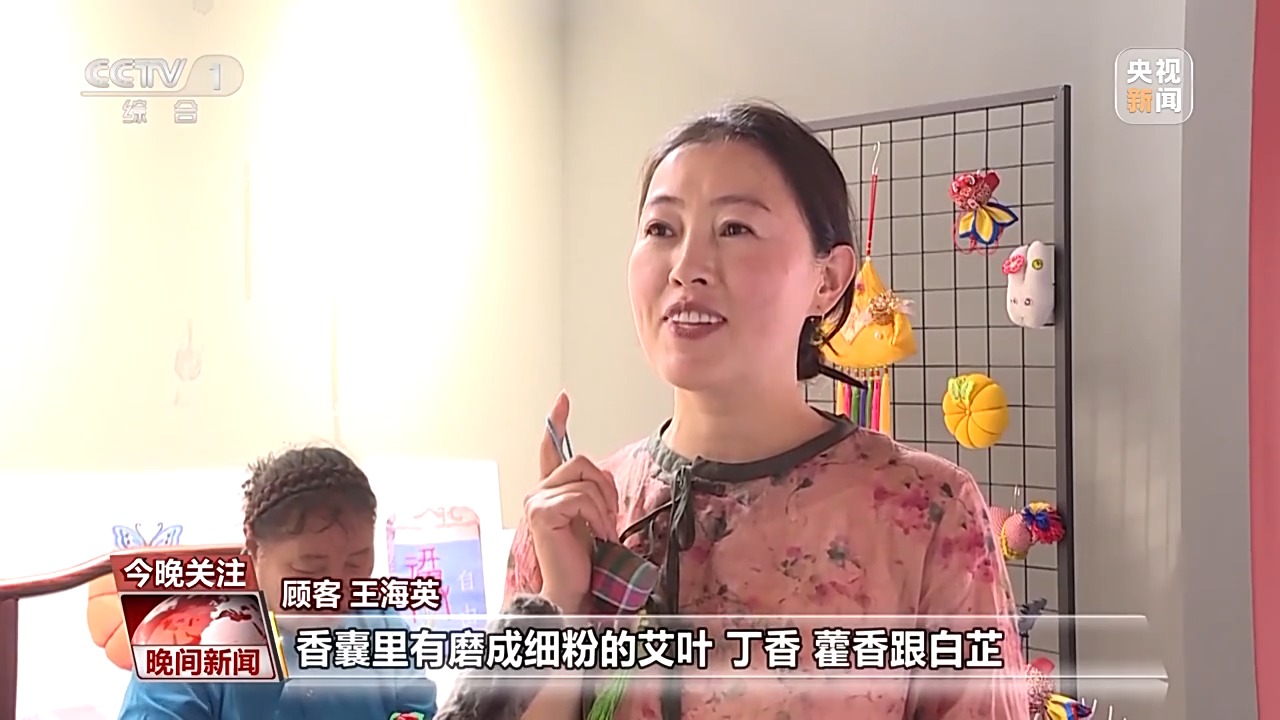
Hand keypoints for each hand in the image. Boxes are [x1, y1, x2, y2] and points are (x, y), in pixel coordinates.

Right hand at [523, 392, 618, 613]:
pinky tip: (598, 536)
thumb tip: (602, 477)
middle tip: (609, 516)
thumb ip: (591, 493)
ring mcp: (537, 501)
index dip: (556, 421)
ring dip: (604, 506)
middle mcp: (538, 492)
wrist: (575, 589)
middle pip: (581, 460)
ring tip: (603, 530)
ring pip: (585, 478)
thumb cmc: (585, 559)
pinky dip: (599, 516)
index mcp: (550, 491)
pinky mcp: (542, 512)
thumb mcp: (592, 517)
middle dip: (605, 486)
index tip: (563, 399)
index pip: (550, 449)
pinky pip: (582, 497)